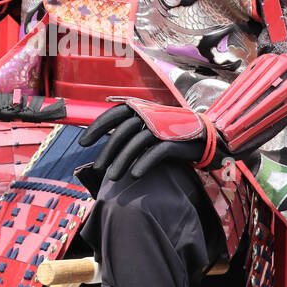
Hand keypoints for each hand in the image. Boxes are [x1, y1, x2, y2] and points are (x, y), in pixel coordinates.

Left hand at [79, 102, 206, 182]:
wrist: (203, 137)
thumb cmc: (169, 133)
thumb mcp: (148, 126)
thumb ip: (129, 129)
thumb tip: (104, 138)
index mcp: (142, 108)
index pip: (115, 114)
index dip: (96, 127)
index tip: (83, 143)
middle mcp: (151, 114)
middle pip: (123, 131)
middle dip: (108, 151)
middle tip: (97, 168)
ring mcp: (163, 126)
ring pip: (137, 143)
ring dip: (122, 161)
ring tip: (113, 178)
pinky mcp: (175, 140)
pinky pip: (156, 152)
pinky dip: (144, 163)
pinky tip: (134, 176)